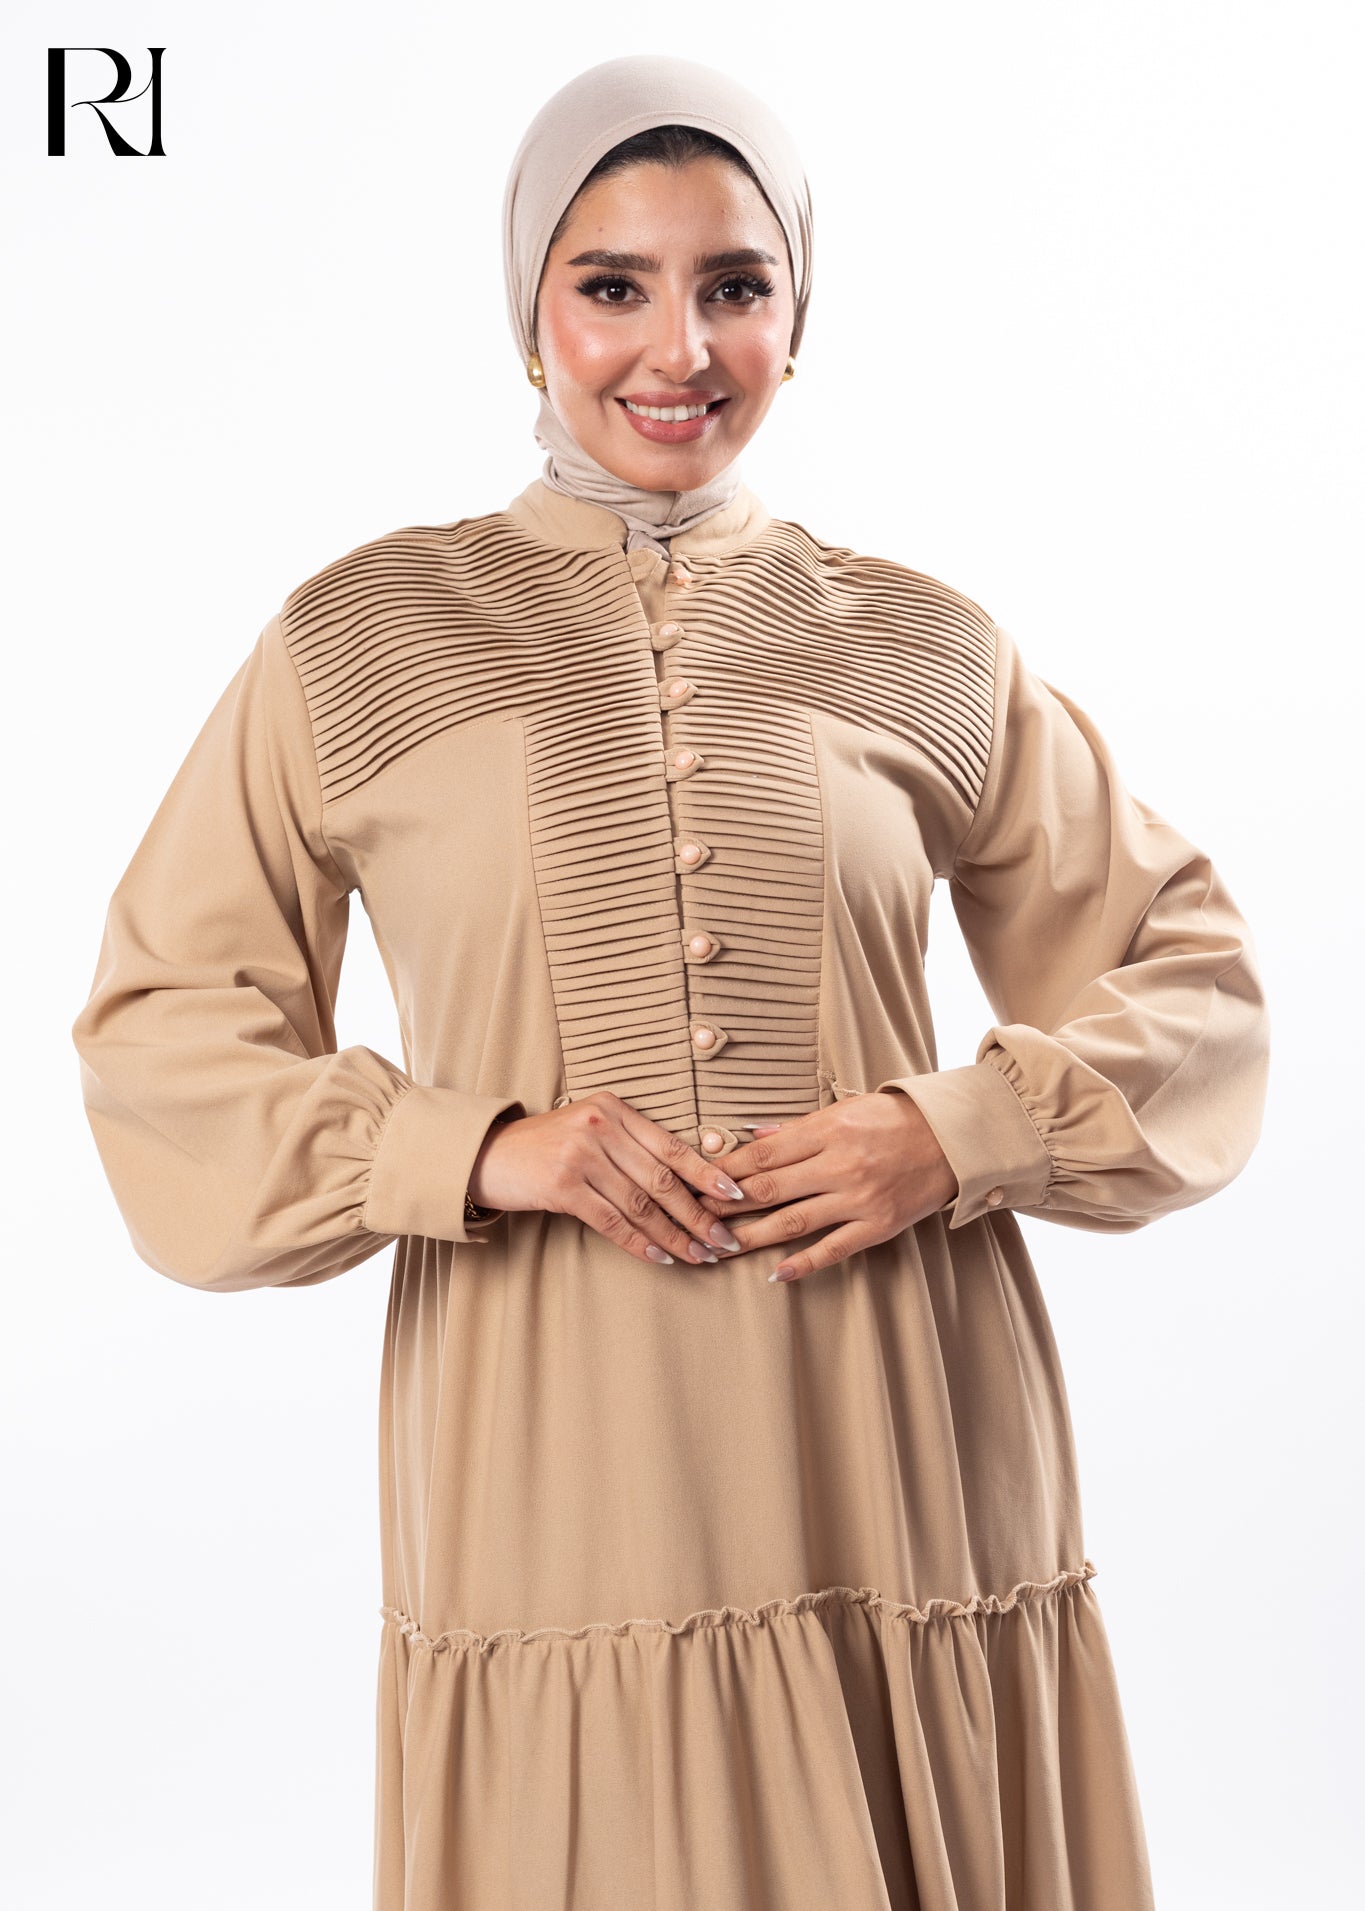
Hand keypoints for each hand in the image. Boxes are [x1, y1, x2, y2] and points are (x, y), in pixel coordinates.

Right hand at [467, 1092, 749, 1267]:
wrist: (488, 1155)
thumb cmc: (546, 1147)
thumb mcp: (590, 1130)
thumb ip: (631, 1146)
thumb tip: (688, 1181)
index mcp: (614, 1109)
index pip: (672, 1145)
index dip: (708, 1174)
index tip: (737, 1196)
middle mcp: (600, 1127)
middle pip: (663, 1178)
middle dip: (698, 1213)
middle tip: (724, 1240)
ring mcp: (580, 1155)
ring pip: (641, 1203)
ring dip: (674, 1234)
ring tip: (699, 1255)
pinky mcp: (561, 1185)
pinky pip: (611, 1219)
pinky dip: (638, 1241)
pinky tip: (660, 1256)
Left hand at [691, 1090, 958, 1283]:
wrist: (952, 1138)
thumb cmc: (895, 1119)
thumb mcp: (845, 1109)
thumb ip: (797, 1127)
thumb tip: (753, 1137)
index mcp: (827, 1130)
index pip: (763, 1155)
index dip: (726, 1171)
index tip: (699, 1181)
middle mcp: (839, 1165)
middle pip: (769, 1190)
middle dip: (726, 1205)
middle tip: (696, 1217)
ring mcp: (858, 1198)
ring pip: (792, 1223)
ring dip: (750, 1237)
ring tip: (719, 1247)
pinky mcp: (877, 1225)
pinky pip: (833, 1249)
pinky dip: (802, 1263)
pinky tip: (775, 1273)